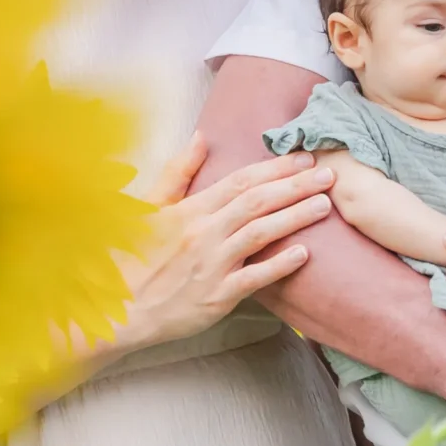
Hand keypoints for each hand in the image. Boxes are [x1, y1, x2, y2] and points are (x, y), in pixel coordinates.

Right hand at [111, 137, 338, 353]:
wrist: (117, 308)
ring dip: (295, 217)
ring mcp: (211, 266)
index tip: (303, 158)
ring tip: (324, 206)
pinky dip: (280, 265)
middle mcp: (203, 233)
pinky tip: (304, 254)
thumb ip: (177, 173)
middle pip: (258, 202)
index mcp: (189, 210)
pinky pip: (254, 278)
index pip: (240, 181)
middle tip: (328, 176)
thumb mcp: (148, 208)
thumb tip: (202, 137)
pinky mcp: (217, 298)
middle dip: (296, 186)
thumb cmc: (132, 257)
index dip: (275, 168)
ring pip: (261, 233)